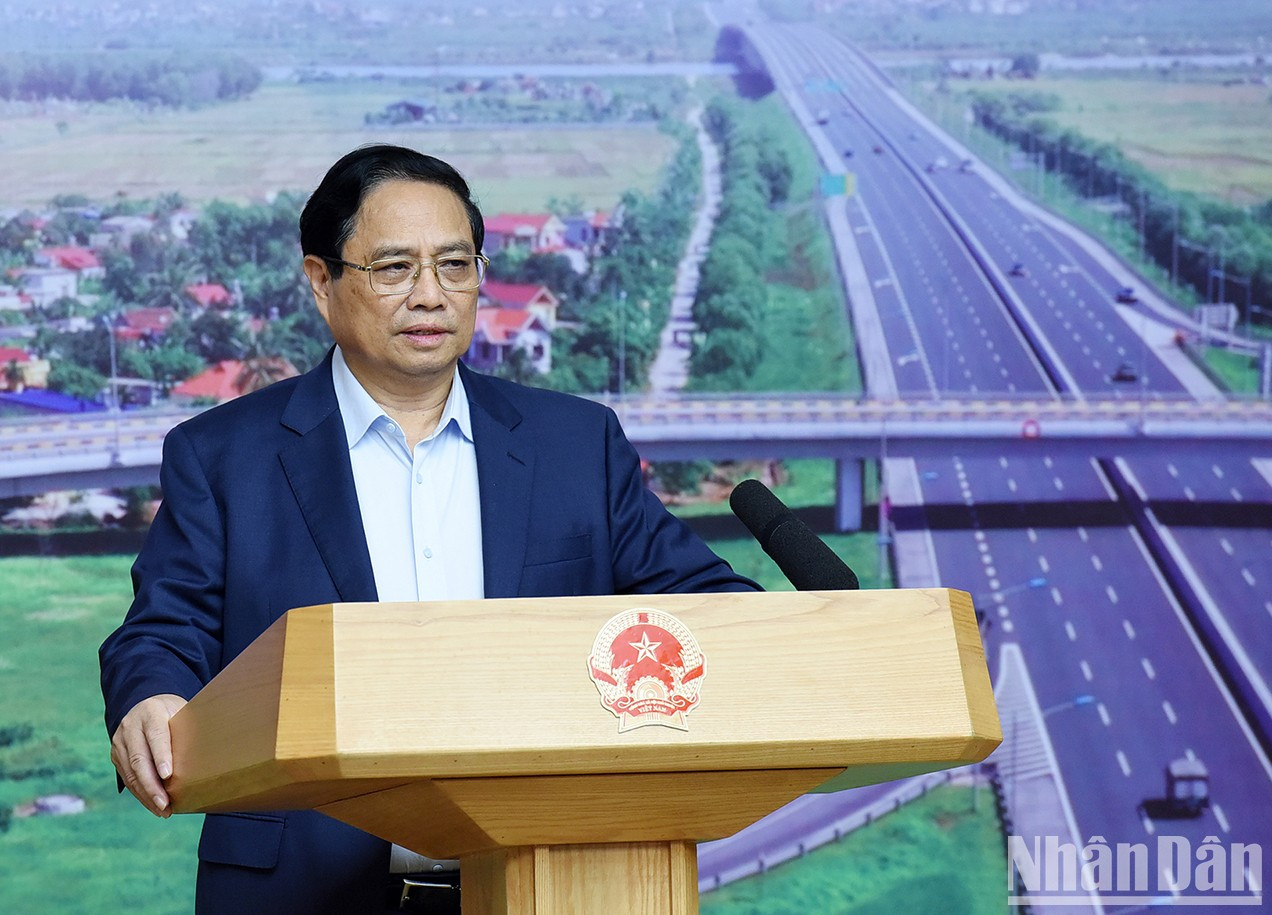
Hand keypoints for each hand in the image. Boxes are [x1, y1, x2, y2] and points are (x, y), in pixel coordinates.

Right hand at [110, 694, 186, 817]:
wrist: (146, 706)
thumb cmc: (173, 713)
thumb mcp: (182, 712)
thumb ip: (189, 730)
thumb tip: (211, 754)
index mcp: (151, 713)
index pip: (156, 736)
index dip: (161, 756)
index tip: (168, 775)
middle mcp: (131, 727)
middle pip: (139, 759)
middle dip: (152, 785)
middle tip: (165, 803)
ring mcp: (120, 742)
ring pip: (130, 773)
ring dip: (146, 794)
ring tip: (163, 810)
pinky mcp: (116, 755)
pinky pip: (127, 778)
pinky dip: (140, 794)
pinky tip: (153, 805)